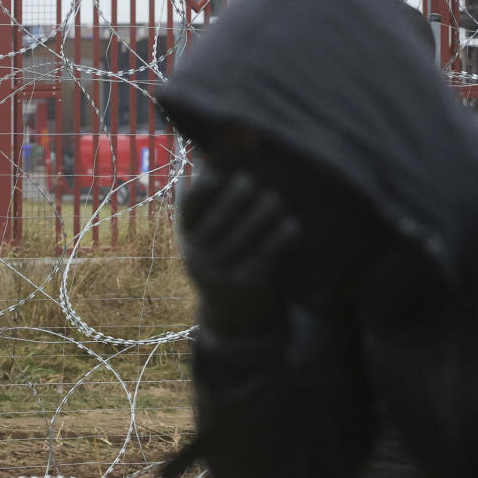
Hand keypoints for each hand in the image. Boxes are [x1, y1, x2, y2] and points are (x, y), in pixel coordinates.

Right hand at [180, 167, 299, 334]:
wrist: (234, 317)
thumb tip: (207, 161)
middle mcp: (198, 256)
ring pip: (248, 230)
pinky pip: (267, 251)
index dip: (205, 185)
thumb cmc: (223, 261)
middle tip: (257, 182)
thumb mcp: (204, 240)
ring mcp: (221, 272)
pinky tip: (291, 224)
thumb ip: (204, 207)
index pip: (190, 205)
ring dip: (266, 209)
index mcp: (186, 240)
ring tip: (277, 200)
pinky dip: (281, 235)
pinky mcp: (247, 284)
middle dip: (241, 192)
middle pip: (223, 213)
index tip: (222, 171)